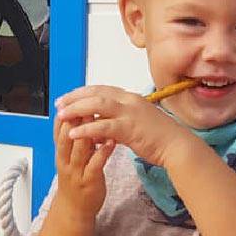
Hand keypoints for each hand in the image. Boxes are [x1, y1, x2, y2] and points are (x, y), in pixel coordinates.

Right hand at [53, 111, 110, 218]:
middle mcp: (66, 159)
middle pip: (67, 134)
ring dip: (89, 132)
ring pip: (79, 149)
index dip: (67, 111)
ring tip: (100, 117)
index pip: (60, 126)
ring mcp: (76, 171)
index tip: (77, 96)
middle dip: (76, 117)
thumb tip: (81, 113)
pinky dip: (103, 153)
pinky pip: (95, 165)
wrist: (76, 208)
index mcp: (62, 151)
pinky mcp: (89, 181)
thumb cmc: (77, 177)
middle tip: (88, 102)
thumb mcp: (71, 155)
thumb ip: (75, 137)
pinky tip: (112, 142)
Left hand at [56, 85, 193, 167]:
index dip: (81, 92)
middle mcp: (128, 100)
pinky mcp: (129, 128)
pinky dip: (86, 129)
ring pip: (97, 105)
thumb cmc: (158, 136)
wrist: (177, 146)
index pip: (100, 89)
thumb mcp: (137, 120)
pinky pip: (103, 126)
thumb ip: (120, 117)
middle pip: (95, 93)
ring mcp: (129, 113)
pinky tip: (74, 134)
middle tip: (59, 105)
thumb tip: (102, 119)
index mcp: (129, 97)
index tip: (66, 98)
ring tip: (62, 116)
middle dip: (74, 98)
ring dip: (77, 110)